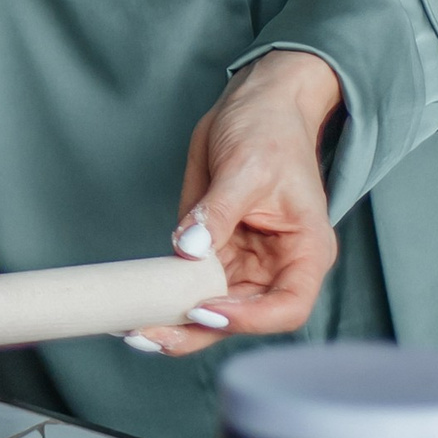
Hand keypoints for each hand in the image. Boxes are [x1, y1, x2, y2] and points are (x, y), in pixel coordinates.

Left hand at [139, 51, 343, 352]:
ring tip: (133, 328)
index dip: (248, 318)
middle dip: (197, 332)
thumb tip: (188, 248)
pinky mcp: (213, 251)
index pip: (287, 305)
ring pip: (211, 309)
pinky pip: (190, 284)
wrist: (256, 103)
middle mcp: (275, 266)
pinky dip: (164, 297)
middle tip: (149, 335)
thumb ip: (218, 211)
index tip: (205, 311)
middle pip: (241, 317)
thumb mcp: (246, 166)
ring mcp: (242, 262)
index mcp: (305, 251)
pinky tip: (134, 306)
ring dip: (174, 322)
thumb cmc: (269, 129)